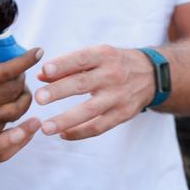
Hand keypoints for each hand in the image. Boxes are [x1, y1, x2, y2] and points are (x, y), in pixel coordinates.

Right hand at [0, 27, 42, 161]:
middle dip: (24, 78)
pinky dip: (13, 118)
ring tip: (22, 91)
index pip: (9, 69)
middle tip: (22, 71)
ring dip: (24, 99)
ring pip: (16, 110)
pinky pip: (5, 127)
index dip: (26, 60)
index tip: (37, 52)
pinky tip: (11, 111)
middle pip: (16, 90)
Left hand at [35, 45, 155, 140]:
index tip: (44, 70)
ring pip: (90, 111)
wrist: (151, 75)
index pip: (81, 59)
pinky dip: (80, 132)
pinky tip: (62, 134)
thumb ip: (68, 65)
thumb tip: (40, 76)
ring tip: (45, 127)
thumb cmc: (113, 63)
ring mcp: (118, 96)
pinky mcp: (123, 114)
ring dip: (66, 120)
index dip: (63, 65)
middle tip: (38, 98)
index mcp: (104, 55)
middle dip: (59, 91)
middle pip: (82, 84)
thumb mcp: (96, 55)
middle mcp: (112, 75)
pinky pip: (99, 127)